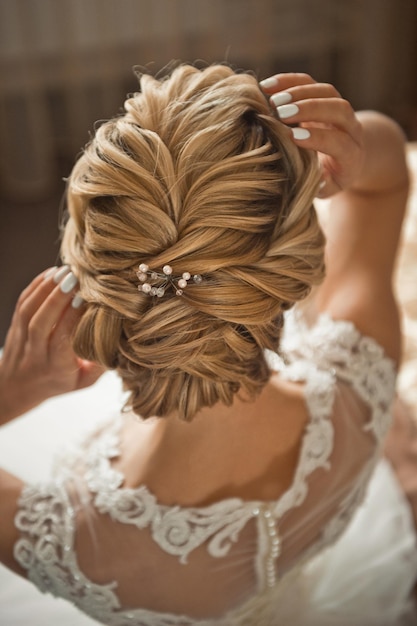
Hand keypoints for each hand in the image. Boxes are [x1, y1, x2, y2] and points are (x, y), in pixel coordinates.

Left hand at [0, 267, 103, 423]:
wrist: (16, 388)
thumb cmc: (57, 382)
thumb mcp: (83, 381)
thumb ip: (101, 364)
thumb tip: (121, 338)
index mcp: (56, 369)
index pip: (61, 341)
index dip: (71, 319)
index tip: (84, 300)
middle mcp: (35, 354)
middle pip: (40, 324)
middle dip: (57, 298)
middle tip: (74, 278)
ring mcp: (20, 340)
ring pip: (27, 312)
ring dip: (45, 289)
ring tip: (64, 271)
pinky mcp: (14, 326)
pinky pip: (21, 303)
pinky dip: (35, 286)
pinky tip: (51, 274)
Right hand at [260, 73, 363, 197]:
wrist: (347, 157)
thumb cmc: (331, 178)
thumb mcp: (329, 187)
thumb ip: (322, 186)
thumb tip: (316, 180)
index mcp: (352, 154)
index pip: (340, 142)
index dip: (317, 138)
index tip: (292, 136)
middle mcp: (351, 128)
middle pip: (339, 109)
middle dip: (310, 108)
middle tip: (281, 113)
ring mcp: (339, 109)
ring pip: (327, 92)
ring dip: (299, 92)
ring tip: (273, 101)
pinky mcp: (325, 96)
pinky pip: (311, 82)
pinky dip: (289, 81)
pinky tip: (267, 87)